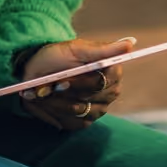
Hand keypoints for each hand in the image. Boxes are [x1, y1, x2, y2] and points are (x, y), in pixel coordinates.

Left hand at [17, 37, 134, 129]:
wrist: (36, 73)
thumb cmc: (56, 57)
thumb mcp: (76, 49)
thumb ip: (103, 49)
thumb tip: (130, 43)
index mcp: (110, 71)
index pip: (104, 82)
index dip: (82, 83)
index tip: (62, 81)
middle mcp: (109, 91)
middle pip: (92, 99)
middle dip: (67, 93)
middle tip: (49, 86)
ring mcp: (98, 108)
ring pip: (81, 112)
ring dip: (58, 103)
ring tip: (44, 92)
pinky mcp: (85, 121)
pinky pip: (74, 123)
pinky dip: (56, 113)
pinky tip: (48, 103)